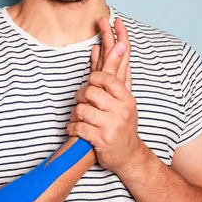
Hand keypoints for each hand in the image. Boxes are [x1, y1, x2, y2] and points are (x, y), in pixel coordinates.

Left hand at [68, 18, 145, 173]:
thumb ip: (118, 75)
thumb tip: (115, 45)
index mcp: (127, 99)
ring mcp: (112, 126)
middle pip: (90, 92)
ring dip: (75, 115)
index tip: (90, 83)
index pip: (106, 78)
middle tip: (80, 102)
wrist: (129, 156)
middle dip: (80, 97)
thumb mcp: (124, 101)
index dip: (93, 78)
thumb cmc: (122, 125)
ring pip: (81, 110)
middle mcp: (122, 111)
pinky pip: (78, 127)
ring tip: (78, 118)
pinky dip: (73, 129)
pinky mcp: (101, 140)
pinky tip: (76, 130)